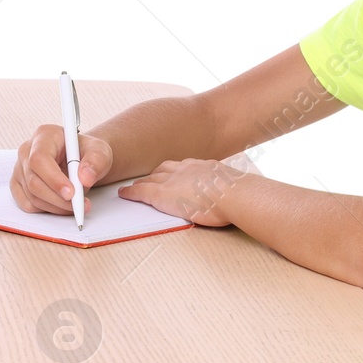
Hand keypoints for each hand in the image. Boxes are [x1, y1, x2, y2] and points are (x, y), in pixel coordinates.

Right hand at [10, 123, 114, 214]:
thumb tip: (85, 178)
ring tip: (76, 205)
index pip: (39, 158)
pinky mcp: (18, 185)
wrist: (81, 160)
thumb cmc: (86, 153)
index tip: (72, 193)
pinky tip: (62, 205)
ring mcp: (20, 169)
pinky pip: (28, 205)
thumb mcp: (99, 152)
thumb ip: (96, 161)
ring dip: (56, 207)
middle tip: (80, 205)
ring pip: (31, 196)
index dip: (54, 179)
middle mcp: (27, 151)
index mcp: (44, 136)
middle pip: (34, 181)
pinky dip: (47, 210)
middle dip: (58, 199)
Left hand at [117, 158, 243, 226]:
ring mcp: (173, 179)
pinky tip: (123, 194)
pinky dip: (131, 192)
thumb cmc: (239, 195)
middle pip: (164, 169)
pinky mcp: (162, 193)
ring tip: (134, 186)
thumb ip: (228, 188)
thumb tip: (236, 195)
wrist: (232, 193)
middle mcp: (186, 169)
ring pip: (152, 178)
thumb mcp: (233, 186)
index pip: (184, 167)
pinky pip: (141, 190)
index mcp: (204, 167)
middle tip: (149, 178)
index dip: (175, 172)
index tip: (173, 175)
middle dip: (155, 174)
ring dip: (143, 182)